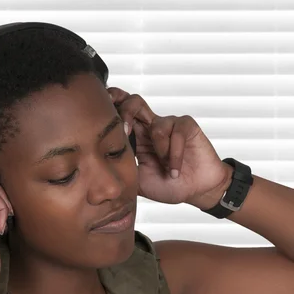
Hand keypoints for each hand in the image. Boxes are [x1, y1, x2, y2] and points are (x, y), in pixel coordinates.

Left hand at [108, 87, 231, 208]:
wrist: (195, 191)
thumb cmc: (168, 185)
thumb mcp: (137, 182)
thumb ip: (122, 172)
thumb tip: (98, 174)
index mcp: (136, 137)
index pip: (120, 113)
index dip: (111, 108)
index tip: (99, 118)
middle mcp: (150, 127)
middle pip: (134, 102)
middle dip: (125, 111)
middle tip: (124, 132)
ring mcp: (169, 125)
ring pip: (156, 125)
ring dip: (160, 152)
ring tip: (167, 170)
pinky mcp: (186, 126)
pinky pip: (176, 133)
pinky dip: (174, 154)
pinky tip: (176, 170)